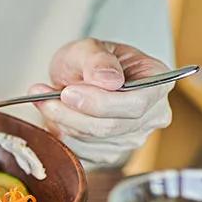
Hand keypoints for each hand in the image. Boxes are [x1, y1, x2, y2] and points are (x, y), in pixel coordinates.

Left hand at [29, 38, 172, 166]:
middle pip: (111, 126)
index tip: (67, 92)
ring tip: (43, 100)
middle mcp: (153, 115)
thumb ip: (97, 60)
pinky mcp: (111, 154)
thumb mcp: (88, 48)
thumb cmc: (87, 61)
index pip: (135, 104)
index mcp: (158, 82)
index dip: (99, 103)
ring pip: (92, 140)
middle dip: (72, 113)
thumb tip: (107, 80)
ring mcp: (133, 138)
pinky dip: (62, 134)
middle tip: (43, 97)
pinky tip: (53, 116)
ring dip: (61, 122)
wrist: (76, 80)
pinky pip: (82, 151)